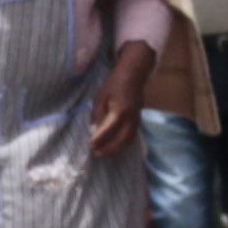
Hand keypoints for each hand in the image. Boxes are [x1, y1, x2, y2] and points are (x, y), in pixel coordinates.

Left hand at [88, 39, 154, 161]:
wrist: (133, 74)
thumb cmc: (114, 84)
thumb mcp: (100, 97)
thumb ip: (98, 114)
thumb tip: (94, 131)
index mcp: (120, 110)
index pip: (108, 129)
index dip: (99, 139)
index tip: (89, 146)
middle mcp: (131, 117)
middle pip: (122, 139)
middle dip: (109, 148)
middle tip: (96, 152)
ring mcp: (137, 118)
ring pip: (129, 139)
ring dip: (117, 148)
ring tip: (103, 151)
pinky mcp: (138, 119)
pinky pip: (132, 135)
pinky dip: (123, 143)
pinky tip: (113, 145)